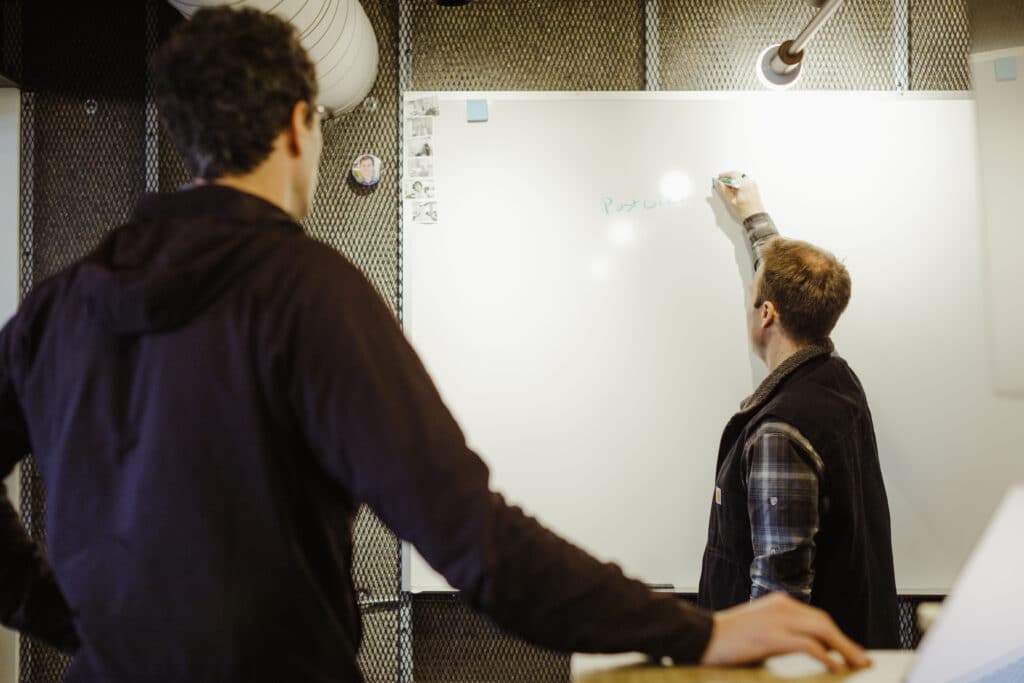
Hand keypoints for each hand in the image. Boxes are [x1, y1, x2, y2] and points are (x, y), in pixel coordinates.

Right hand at [700, 592, 870, 671]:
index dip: (837, 635)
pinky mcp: (771, 636)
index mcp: (778, 603)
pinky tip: (835, 666)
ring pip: (822, 630)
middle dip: (845, 642)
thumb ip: (782, 637)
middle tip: (861, 660)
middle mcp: (781, 606)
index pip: (816, 618)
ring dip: (844, 648)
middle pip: (824, 622)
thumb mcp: (759, 632)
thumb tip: (812, 653)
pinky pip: (808, 644)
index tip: (850, 651)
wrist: (699, 636)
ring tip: (857, 664)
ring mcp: (776, 620)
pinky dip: (825, 655)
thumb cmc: (726, 640)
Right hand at [713, 171, 764, 222]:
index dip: (725, 175)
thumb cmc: (745, 211)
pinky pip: (745, 182)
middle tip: (722, 183)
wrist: (755, 217)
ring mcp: (753, 185)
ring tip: (728, 189)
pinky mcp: (754, 188)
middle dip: (729, 178)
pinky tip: (735, 191)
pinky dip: (739, 183)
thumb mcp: (731, 201)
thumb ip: (724, 190)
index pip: (733, 174)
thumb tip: (719, 183)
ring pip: (741, 178)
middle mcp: (750, 183)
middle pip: (738, 175)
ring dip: (734, 181)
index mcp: (744, 185)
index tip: (720, 178)